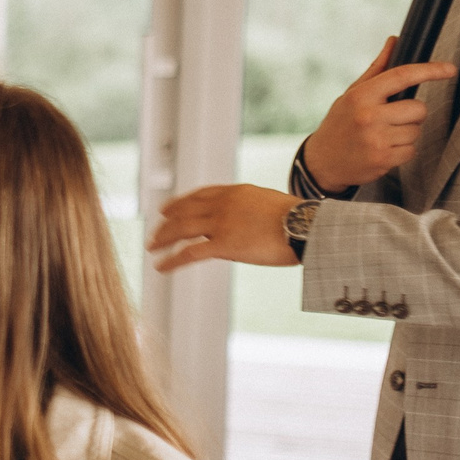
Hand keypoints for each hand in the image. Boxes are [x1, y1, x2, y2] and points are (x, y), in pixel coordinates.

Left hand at [147, 183, 300, 269]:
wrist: (307, 226)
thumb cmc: (299, 219)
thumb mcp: (268, 204)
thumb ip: (247, 210)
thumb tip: (238, 226)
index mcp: (234, 192)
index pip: (199, 195)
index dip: (180, 203)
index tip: (167, 209)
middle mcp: (223, 204)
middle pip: (184, 211)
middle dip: (166, 222)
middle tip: (155, 231)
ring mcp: (221, 223)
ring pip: (181, 229)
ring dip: (162, 239)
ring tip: (151, 248)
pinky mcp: (224, 244)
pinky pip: (189, 252)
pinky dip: (171, 260)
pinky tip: (161, 267)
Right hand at [301, 37, 458, 190]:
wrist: (322, 162)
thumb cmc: (340, 124)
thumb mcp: (351, 95)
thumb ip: (377, 69)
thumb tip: (394, 41)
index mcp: (361, 95)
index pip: (402, 76)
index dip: (430, 71)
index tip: (449, 69)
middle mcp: (368, 116)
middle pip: (418, 109)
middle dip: (412, 114)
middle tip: (391, 119)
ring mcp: (376, 139)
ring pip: (416, 131)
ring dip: (406, 134)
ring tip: (383, 137)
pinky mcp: (382, 160)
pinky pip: (412, 151)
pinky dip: (402, 152)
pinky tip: (383, 150)